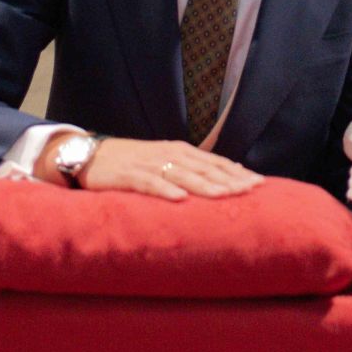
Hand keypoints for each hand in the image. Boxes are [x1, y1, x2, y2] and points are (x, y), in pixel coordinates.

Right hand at [36, 134, 262, 200]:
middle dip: (230, 180)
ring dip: (206, 185)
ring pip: (184, 175)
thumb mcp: (164, 163)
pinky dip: (166, 190)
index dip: (237, 172)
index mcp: (180, 151)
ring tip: (227, 195)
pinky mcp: (129, 176)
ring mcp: (150, 164)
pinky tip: (180, 199)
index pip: (215, 162)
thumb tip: (220, 183)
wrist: (91, 155)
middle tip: (252, 190)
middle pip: (205, 168)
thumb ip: (189, 171)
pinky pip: (150, 184)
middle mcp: (169, 155)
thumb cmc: (132, 162)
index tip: (259, 183)